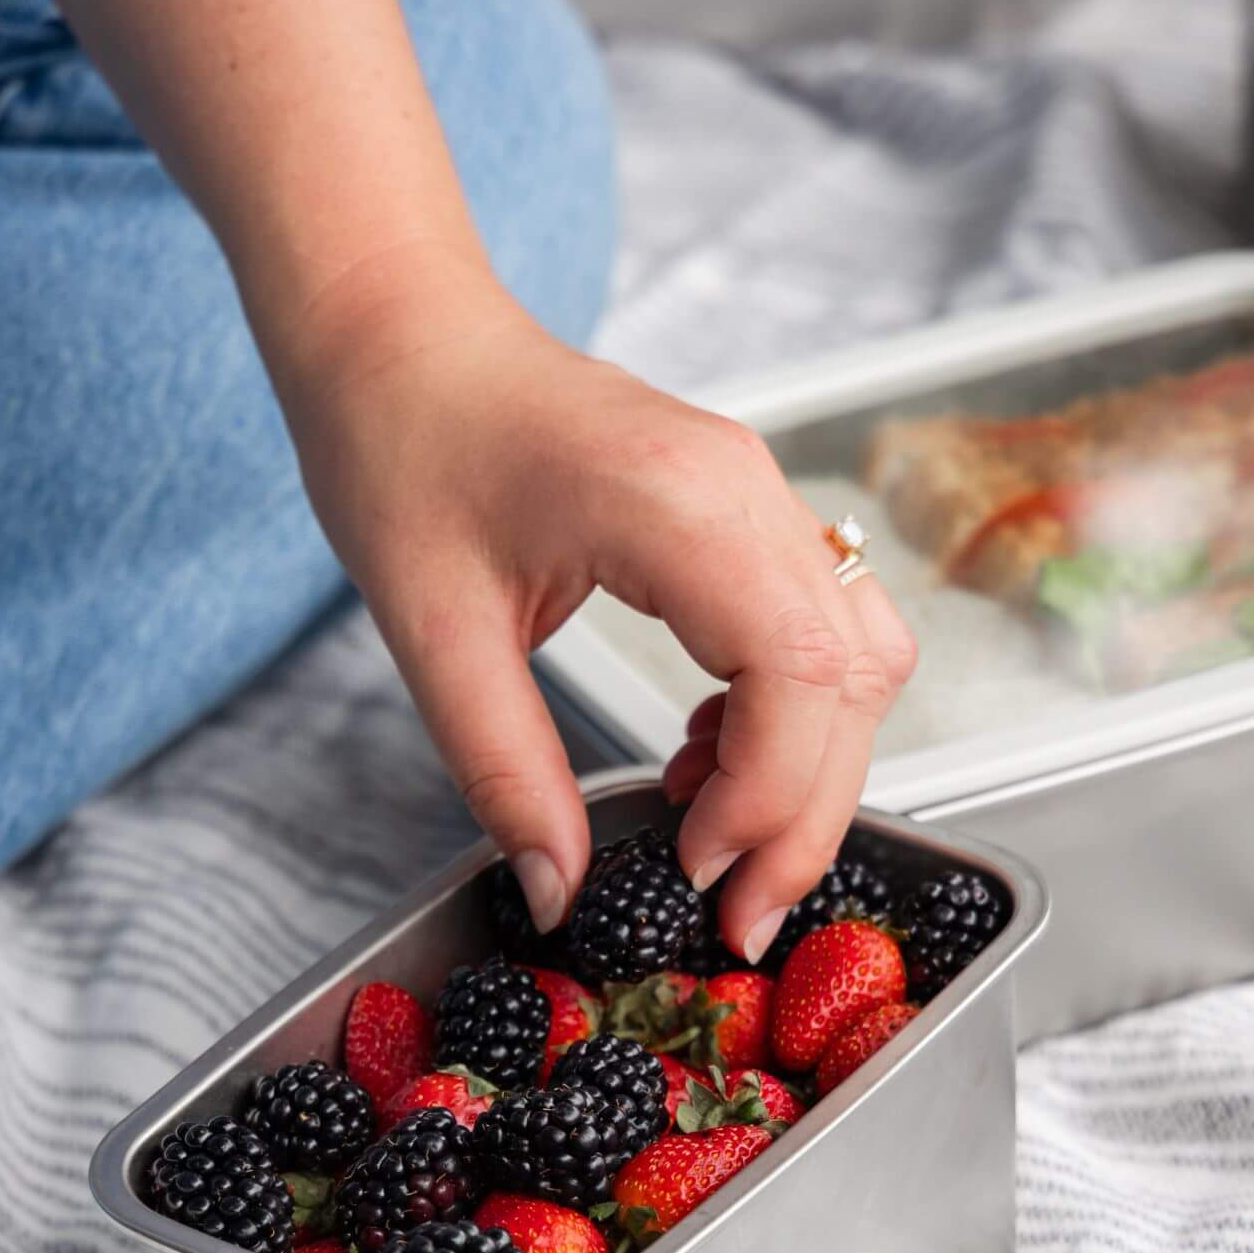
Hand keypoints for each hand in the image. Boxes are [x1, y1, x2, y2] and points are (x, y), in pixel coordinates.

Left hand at [273, 252, 917, 962]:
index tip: (700, 878)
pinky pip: (814, 628)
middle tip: (733, 915)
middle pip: (851, 678)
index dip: (771, 800)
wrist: (398, 337)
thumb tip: (561, 892)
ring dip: (807, 767)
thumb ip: (505, 772)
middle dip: (804, 815)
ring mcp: (755, 493)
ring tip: (711, 839)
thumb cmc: (402, 444)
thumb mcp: (431, 633)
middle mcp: (746, 491)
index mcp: (679, 506)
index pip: (799, 674)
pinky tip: (701, 759)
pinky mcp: (738, 512)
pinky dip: (784, 714)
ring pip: (855, 656)